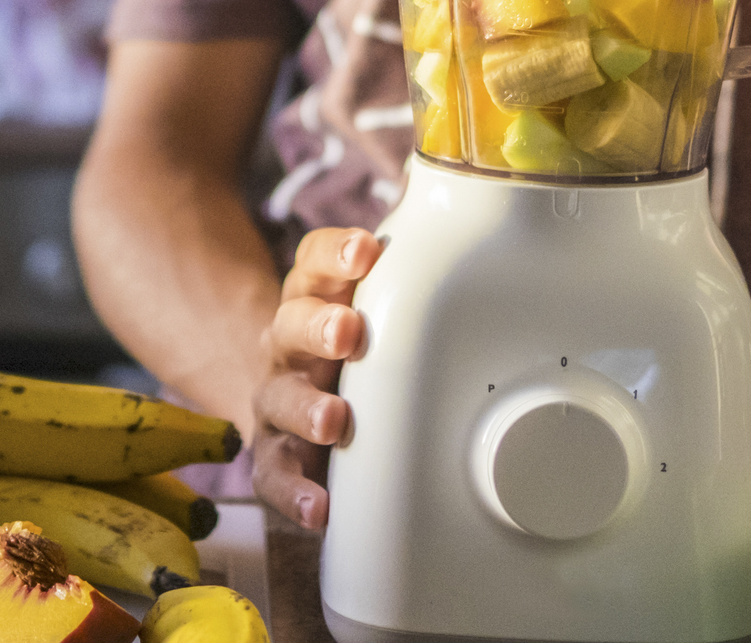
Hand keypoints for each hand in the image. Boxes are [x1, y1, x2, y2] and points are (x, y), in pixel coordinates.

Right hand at [250, 226, 383, 529]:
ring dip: (306, 410)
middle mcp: (288, 345)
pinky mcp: (273, 456)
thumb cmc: (352, 353)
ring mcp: (276, 401)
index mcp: (314, 300)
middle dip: (319, 327)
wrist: (295, 405)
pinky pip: (274, 476)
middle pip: (292, 325)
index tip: (365, 251)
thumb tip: (476, 243)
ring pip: (279, 399)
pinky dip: (295, 492)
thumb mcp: (373, 311)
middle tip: (348, 333)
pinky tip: (321, 506)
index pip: (315, 264)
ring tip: (334, 422)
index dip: (336, 254)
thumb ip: (407, 284)